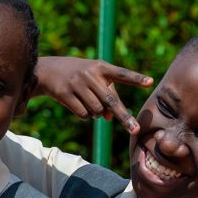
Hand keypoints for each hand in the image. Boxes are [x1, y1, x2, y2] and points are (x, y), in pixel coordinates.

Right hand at [34, 56, 152, 133]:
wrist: (48, 71)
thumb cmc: (78, 75)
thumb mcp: (93, 79)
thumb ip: (106, 95)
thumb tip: (109, 118)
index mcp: (101, 67)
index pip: (122, 74)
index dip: (136, 78)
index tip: (150, 82)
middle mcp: (90, 75)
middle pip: (111, 101)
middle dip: (124, 117)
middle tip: (135, 130)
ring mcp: (77, 85)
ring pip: (97, 110)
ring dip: (98, 114)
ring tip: (92, 105)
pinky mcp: (65, 94)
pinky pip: (83, 114)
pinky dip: (86, 116)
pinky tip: (81, 107)